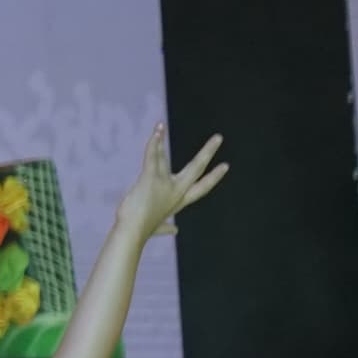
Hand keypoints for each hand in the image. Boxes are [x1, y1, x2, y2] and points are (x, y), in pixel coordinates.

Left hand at [115, 124, 228, 238]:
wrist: (132, 233)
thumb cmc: (142, 231)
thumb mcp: (158, 228)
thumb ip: (166, 227)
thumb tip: (175, 230)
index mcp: (179, 202)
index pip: (201, 188)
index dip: (213, 177)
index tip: (225, 167)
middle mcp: (176, 191)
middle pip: (197, 169)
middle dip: (208, 152)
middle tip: (218, 137)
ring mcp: (165, 184)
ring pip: (164, 157)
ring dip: (159, 140)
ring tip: (160, 125)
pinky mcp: (151, 179)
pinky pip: (152, 156)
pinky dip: (153, 143)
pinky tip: (154, 132)